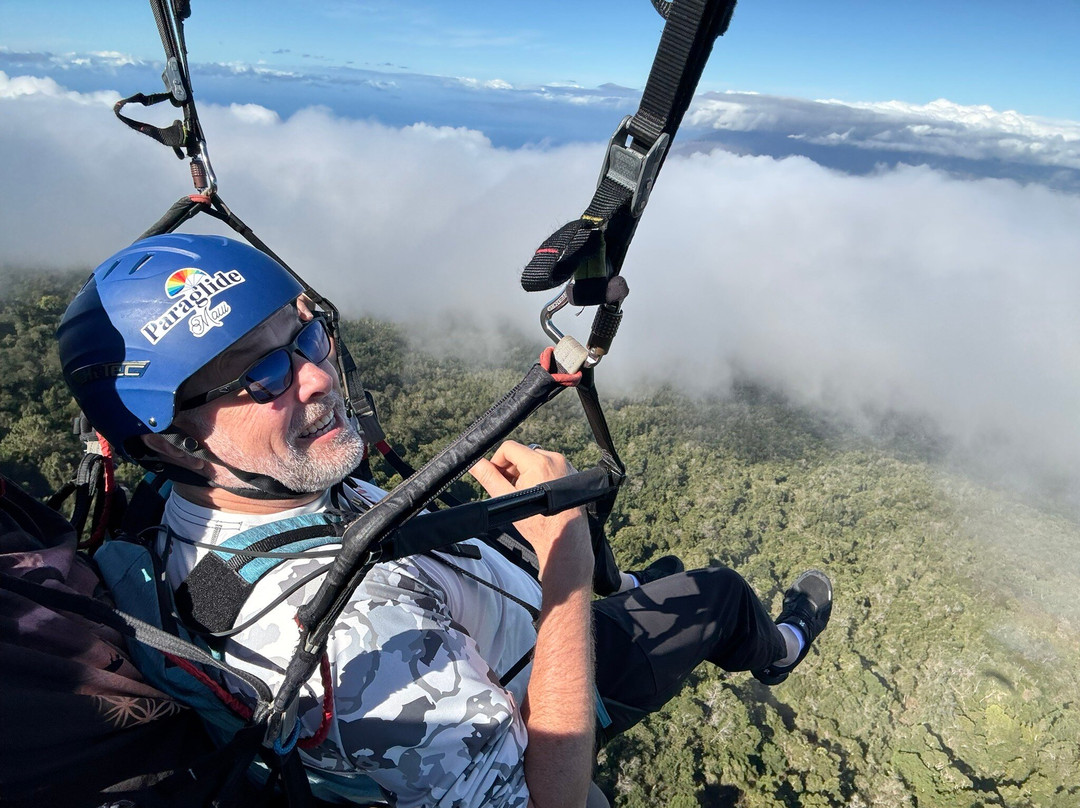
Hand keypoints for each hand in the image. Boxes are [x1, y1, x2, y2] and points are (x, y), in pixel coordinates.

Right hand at [469, 441, 591, 582]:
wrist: (564, 537)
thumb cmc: (537, 523)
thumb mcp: (506, 498)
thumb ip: (488, 477)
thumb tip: (475, 463)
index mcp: (538, 462)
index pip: (509, 447)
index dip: (497, 461)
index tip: (496, 476)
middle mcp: (554, 459)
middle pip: (523, 453)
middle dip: (511, 468)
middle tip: (508, 487)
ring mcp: (565, 465)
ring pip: (536, 459)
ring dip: (525, 471)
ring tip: (522, 492)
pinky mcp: (571, 472)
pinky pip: (549, 465)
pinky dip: (540, 474)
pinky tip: (537, 492)